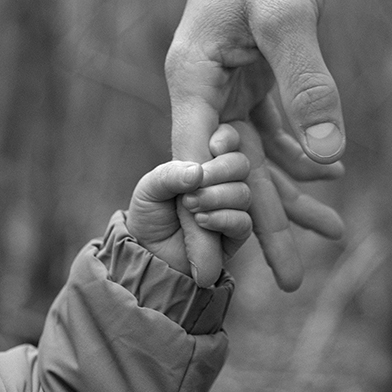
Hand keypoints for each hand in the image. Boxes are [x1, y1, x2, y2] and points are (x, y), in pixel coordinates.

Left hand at [126, 124, 251, 275]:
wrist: (148, 253)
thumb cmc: (150, 214)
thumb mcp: (150, 188)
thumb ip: (170, 174)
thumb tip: (198, 171)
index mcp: (206, 162)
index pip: (228, 140)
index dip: (227, 138)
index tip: (213, 146)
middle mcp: (223, 182)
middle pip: (241, 164)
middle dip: (220, 170)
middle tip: (196, 183)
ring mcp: (232, 207)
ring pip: (243, 193)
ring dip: (217, 197)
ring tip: (190, 205)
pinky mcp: (235, 235)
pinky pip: (244, 222)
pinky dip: (223, 218)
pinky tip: (202, 220)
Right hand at [166, 0, 344, 289]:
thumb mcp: (287, 16)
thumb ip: (308, 81)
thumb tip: (331, 158)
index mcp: (192, 76)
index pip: (194, 158)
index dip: (208, 213)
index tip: (217, 266)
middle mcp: (204, 90)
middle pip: (231, 169)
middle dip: (260, 223)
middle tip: (287, 280)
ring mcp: (228, 87)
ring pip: (257, 156)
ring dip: (288, 196)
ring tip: (325, 240)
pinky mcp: (253, 80)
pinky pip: (274, 130)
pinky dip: (300, 155)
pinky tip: (327, 179)